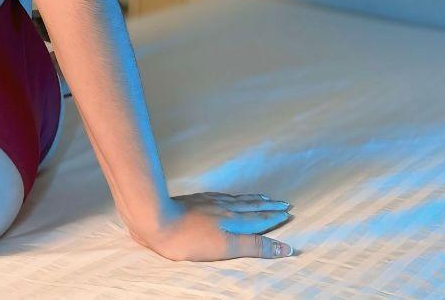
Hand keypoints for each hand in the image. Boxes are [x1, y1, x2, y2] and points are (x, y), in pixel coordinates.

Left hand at [128, 191, 295, 261]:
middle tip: (282, 202)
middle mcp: (224, 208)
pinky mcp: (196, 200)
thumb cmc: (190, 239)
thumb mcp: (226, 247)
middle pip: (251, 206)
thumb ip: (254, 246)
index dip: (274, 217)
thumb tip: (284, 248)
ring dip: (253, 199)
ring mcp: (209, 202)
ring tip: (262, 197)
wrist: (157, 218)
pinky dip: (233, 197)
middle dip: (268, 206)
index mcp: (233, 221)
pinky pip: (222, 196)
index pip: (259, 219)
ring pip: (237, 200)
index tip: (287, 212)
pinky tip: (229, 197)